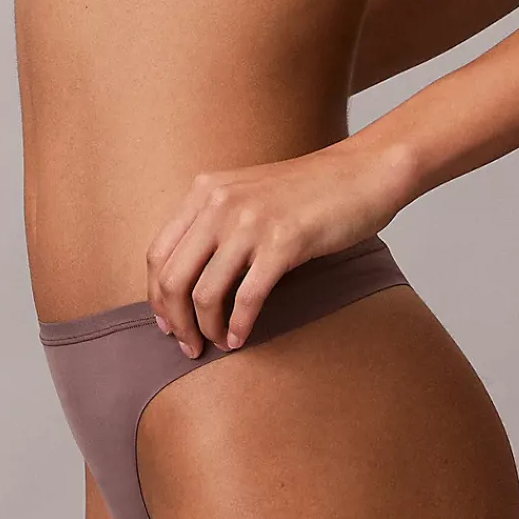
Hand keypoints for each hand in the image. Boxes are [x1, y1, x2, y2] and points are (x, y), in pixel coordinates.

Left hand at [144, 135, 417, 357]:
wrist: (361, 173)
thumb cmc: (308, 192)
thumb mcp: (247, 194)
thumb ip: (215, 222)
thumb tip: (186, 278)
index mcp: (205, 191)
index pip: (159, 253)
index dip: (157, 296)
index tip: (167, 323)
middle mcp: (220, 203)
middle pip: (173, 278)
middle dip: (176, 321)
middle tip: (187, 345)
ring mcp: (250, 222)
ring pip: (205, 293)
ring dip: (204, 329)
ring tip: (213, 345)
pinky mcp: (283, 242)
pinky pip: (246, 298)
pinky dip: (239, 326)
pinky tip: (239, 338)